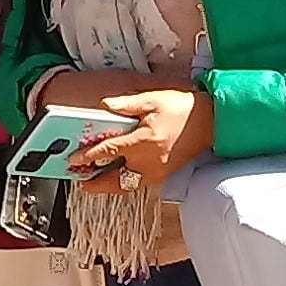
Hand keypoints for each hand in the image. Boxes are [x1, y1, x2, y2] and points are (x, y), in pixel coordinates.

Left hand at [73, 88, 215, 192]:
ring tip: (94, 183)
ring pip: (126, 185)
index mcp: (143, 141)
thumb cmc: (183, 109)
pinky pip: (138, 183)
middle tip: (80, 182)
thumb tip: (104, 104)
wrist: (211, 122)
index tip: (74, 160)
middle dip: (95, 183)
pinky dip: (124, 183)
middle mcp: (148, 160)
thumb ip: (126, 103)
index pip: (108, 152)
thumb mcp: (153, 99)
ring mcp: (156, 170)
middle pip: (115, 179)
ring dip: (108, 186)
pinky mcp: (163, 174)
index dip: (88, 157)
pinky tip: (118, 177)